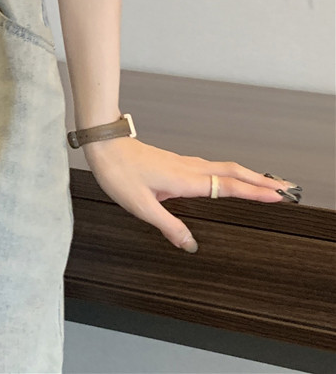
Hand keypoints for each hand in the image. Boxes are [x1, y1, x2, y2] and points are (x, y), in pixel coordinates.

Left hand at [81, 136, 301, 252]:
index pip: (228, 187)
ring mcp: (181, 163)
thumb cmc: (118, 171)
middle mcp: (188, 168)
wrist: (103, 144)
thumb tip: (190, 245)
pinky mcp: (174, 162)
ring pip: (222, 167)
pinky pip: (210, 166)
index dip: (255, 192)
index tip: (279, 196)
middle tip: (285, 187)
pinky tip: (225, 177)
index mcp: (185, 179)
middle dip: (260, 180)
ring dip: (246, 175)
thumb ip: (168, 226)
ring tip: (263, 183)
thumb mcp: (141, 206)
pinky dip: (227, 172)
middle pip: (232, 172)